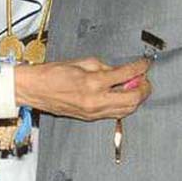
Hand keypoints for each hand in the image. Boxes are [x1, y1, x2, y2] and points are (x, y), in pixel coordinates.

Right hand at [13, 57, 151, 120]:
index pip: (126, 75)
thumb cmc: (53, 72)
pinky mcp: (90, 118)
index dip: (140, 68)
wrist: (35, 90)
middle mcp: (96, 100)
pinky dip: (124, 105)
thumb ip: (104, 67)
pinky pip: (114, 114)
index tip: (146, 63)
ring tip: (136, 87)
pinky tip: (123, 96)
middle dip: (143, 88)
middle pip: (132, 99)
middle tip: (144, 79)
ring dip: (136, 99)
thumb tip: (120, 72)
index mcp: (93, 82)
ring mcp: (93, 112)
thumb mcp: (81, 62)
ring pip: (126, 110)